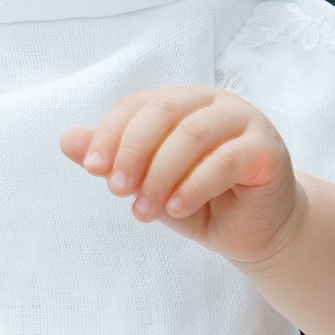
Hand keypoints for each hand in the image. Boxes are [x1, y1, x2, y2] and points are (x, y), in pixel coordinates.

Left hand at [62, 85, 299, 262]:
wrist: (253, 232)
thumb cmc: (198, 201)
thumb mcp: (148, 182)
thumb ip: (114, 160)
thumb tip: (67, 140)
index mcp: (182, 102)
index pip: (139, 104)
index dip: (111, 133)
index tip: (92, 169)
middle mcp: (213, 102)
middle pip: (163, 113)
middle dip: (133, 152)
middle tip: (117, 190)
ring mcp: (245, 121)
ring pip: (193, 135)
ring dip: (161, 175)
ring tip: (144, 211)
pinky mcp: (266, 150)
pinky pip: (226, 160)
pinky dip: (194, 185)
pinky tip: (177, 209)